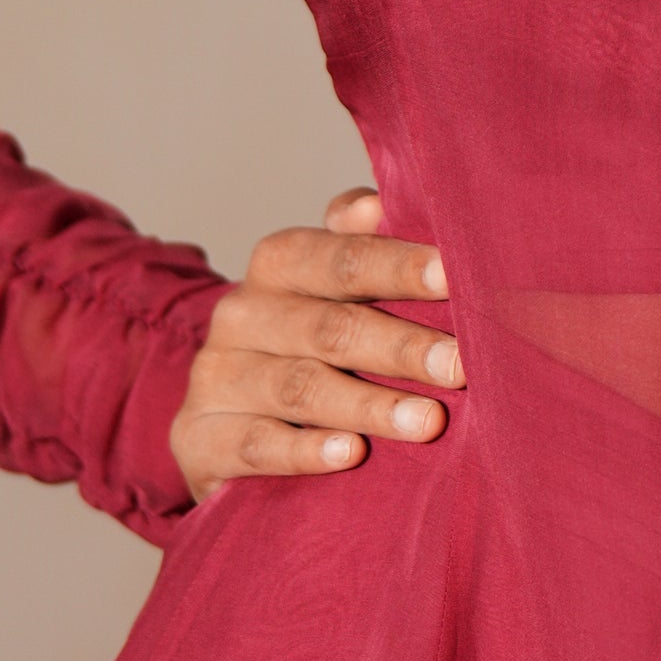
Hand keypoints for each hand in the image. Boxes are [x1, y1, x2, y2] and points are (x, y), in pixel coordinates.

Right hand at [172, 187, 462, 502]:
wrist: (230, 427)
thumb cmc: (312, 346)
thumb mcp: (339, 293)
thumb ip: (366, 247)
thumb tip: (381, 205)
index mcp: (280, 264)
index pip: (341, 259)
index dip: (398, 266)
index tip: (453, 276)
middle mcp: (242, 313)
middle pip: (328, 327)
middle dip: (400, 346)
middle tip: (459, 366)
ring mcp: (217, 376)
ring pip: (300, 388)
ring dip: (369, 406)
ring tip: (428, 422)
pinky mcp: (201, 438)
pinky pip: (257, 445)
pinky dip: (306, 451)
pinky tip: (351, 455)